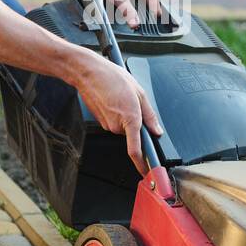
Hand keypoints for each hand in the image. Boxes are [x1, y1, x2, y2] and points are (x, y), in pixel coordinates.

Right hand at [73, 53, 163, 174]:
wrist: (88, 73)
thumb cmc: (112, 78)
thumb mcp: (139, 93)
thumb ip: (150, 115)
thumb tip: (157, 131)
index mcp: (131, 119)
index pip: (135, 151)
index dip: (142, 165)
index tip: (147, 172)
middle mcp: (117, 126)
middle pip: (133, 134)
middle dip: (135, 123)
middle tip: (133, 103)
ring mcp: (107, 125)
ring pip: (123, 128)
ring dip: (126, 117)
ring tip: (121, 98)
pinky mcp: (101, 122)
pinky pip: (114, 123)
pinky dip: (117, 114)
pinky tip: (113, 100)